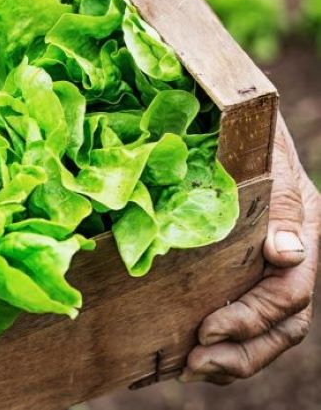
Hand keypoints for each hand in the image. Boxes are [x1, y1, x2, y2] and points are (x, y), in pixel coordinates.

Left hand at [181, 117, 319, 383]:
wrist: (231, 115)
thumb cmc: (245, 130)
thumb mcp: (263, 155)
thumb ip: (277, 203)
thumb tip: (287, 254)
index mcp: (302, 228)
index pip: (291, 293)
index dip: (253, 317)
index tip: (209, 328)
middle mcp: (290, 255)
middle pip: (283, 325)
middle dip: (242, 352)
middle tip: (195, 362)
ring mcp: (266, 267)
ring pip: (267, 333)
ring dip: (230, 359)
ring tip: (190, 370)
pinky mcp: (239, 273)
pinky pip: (241, 322)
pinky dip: (219, 346)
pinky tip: (183, 358)